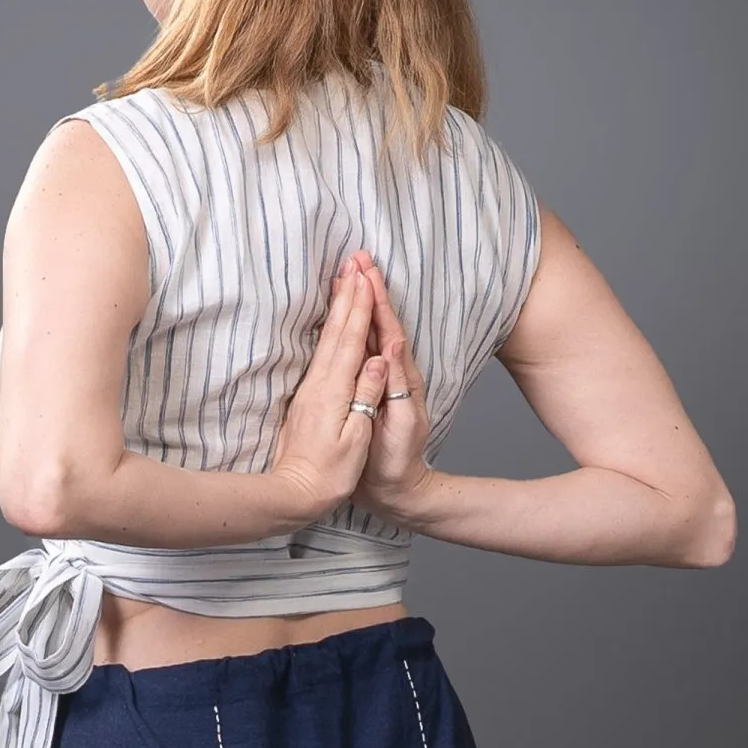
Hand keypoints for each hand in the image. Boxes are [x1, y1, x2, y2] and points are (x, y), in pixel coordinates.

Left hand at [269, 259, 389, 525]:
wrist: (292, 492)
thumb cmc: (329, 474)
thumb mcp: (355, 438)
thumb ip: (365, 396)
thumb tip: (377, 358)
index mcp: (334, 391)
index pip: (351, 340)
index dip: (360, 306)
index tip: (366, 276)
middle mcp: (319, 383)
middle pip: (336, 330)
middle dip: (348, 294)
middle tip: (354, 262)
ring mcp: (310, 388)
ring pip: (327, 337)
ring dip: (337, 306)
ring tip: (343, 279)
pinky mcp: (306, 396)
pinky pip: (320, 351)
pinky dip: (329, 329)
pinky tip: (331, 320)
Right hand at [337, 252, 435, 521]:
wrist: (398, 490)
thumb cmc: (395, 463)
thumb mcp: (400, 427)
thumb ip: (396, 388)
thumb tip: (388, 347)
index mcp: (400, 378)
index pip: (387, 329)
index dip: (376, 299)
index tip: (364, 271)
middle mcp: (394, 372)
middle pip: (380, 321)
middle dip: (370, 289)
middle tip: (357, 258)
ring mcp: (384, 379)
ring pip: (372, 330)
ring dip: (363, 302)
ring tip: (352, 275)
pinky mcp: (374, 387)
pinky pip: (365, 346)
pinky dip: (357, 324)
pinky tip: (347, 315)